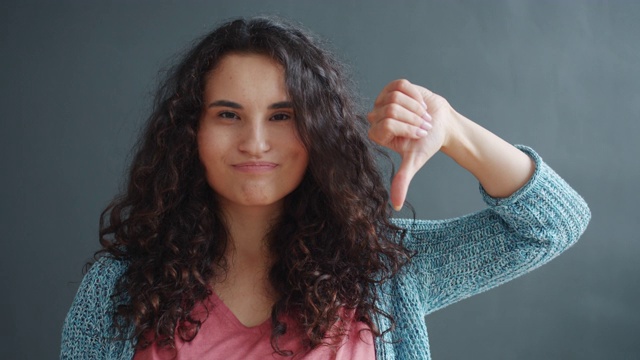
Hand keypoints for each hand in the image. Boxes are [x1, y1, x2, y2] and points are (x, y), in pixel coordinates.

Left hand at [367, 79, 452, 210]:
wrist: (441, 124)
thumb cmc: (426, 143)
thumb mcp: (414, 161)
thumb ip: (402, 180)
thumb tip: (396, 206)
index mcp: (377, 134)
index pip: (386, 124)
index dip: (406, 128)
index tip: (418, 134)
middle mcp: (376, 117)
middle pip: (390, 109)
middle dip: (412, 118)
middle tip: (422, 125)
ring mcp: (384, 100)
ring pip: (395, 96)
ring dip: (415, 107)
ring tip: (422, 115)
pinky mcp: (394, 87)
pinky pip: (401, 86)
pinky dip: (415, 95)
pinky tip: (420, 103)